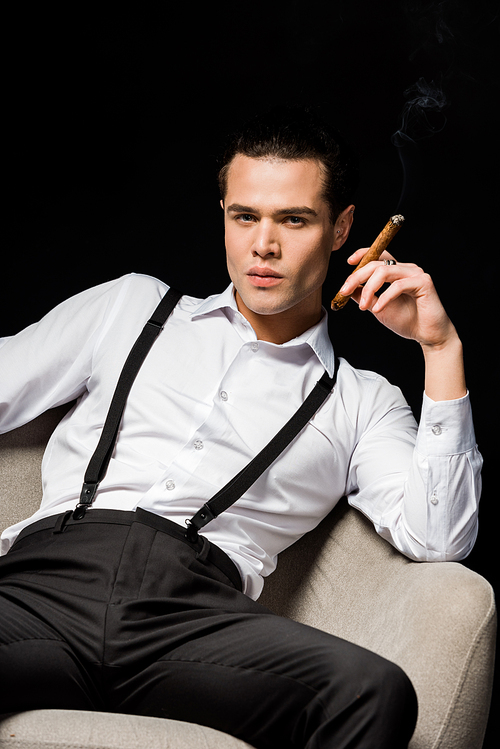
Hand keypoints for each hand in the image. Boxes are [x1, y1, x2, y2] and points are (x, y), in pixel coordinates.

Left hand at [338, 248, 466, 399]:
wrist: (429, 335)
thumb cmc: (407, 321)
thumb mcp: (379, 308)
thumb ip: (366, 297)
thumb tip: (348, 290)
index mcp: (397, 272)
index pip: (379, 256)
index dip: (363, 254)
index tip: (349, 262)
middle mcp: (407, 269)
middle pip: (377, 263)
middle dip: (357, 276)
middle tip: (344, 291)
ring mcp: (416, 274)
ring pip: (385, 271)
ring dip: (369, 288)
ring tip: (362, 306)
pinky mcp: (423, 282)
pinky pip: (397, 286)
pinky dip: (384, 298)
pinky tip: (377, 309)